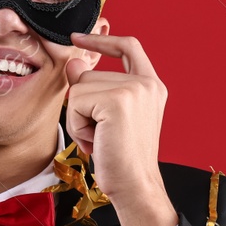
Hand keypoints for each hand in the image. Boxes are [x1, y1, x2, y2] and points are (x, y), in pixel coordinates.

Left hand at [65, 32, 178, 225]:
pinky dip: (77, 125)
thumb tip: (73, 62)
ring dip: (79, 118)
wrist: (135, 186)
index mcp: (151, 86)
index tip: (78, 38)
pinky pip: (76, 102)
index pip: (127, 47)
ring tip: (100, 138)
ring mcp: (134, 89)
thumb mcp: (107, 118)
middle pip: (89, 75)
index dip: (102, 40)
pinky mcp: (117, 100)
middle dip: (83, 107)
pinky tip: (96, 141)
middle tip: (101, 135)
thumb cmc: (121, 159)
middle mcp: (147, 84)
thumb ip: (94, 88)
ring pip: (79, 88)